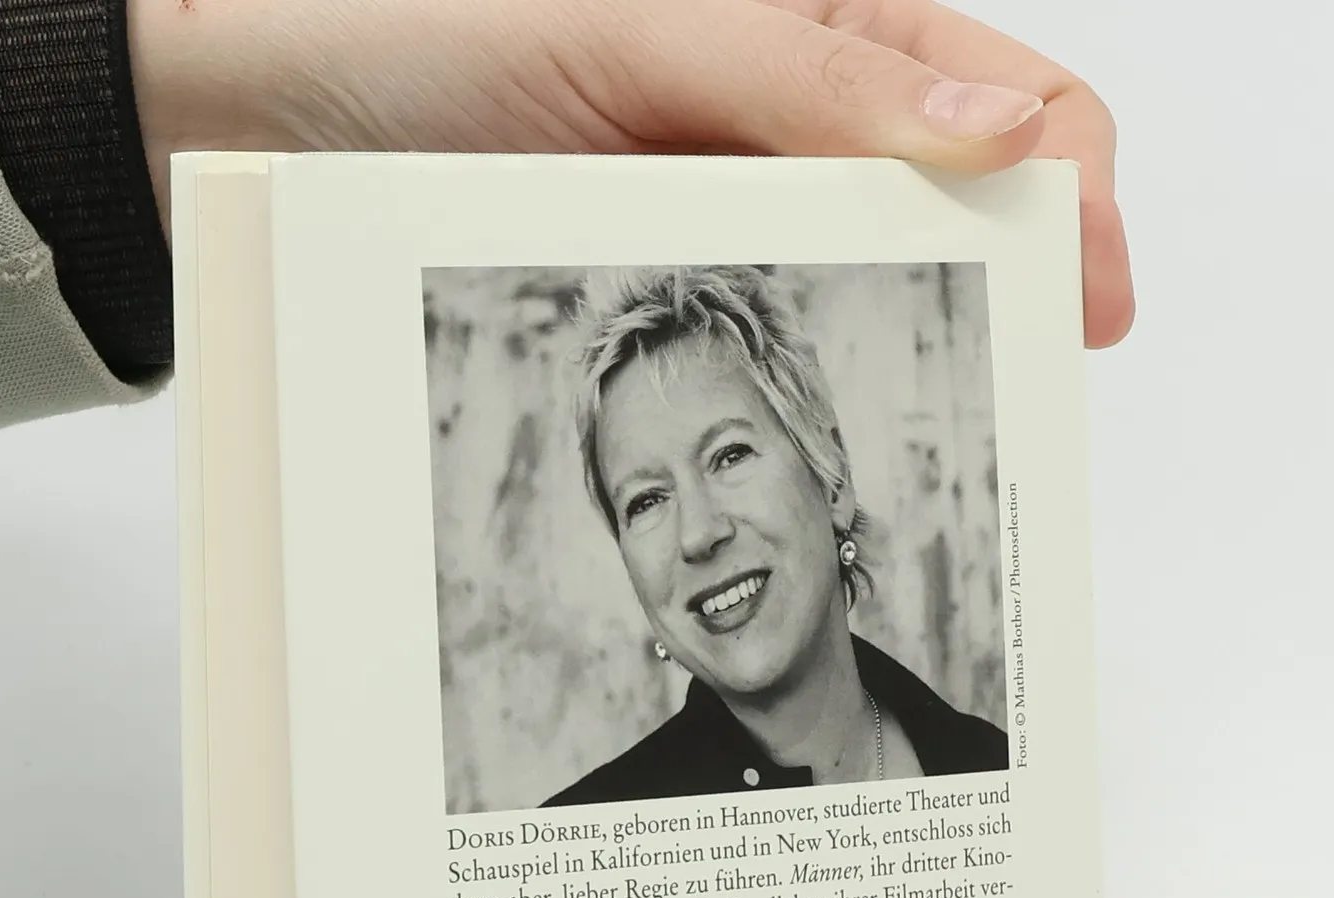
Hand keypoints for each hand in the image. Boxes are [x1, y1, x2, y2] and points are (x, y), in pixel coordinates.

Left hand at [129, 0, 1131, 346]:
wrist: (246, 113)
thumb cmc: (418, 33)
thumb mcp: (639, 30)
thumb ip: (818, 76)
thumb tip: (1010, 131)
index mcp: (816, 21)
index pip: (1011, 95)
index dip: (1075, 191)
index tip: (1087, 300)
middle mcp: (786, 111)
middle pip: (958, 203)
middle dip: (1011, 286)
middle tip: (1026, 390)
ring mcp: (724, 202)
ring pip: (865, 280)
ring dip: (907, 347)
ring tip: (941, 419)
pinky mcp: (657, 281)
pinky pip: (759, 334)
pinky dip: (798, 380)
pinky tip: (811, 421)